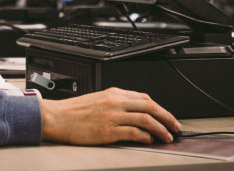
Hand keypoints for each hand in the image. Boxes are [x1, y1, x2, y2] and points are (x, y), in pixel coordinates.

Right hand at [39, 87, 180, 144]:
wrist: (57, 117)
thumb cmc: (73, 112)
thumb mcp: (98, 100)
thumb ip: (116, 104)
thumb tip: (135, 113)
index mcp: (113, 93)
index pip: (144, 97)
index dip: (160, 108)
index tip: (167, 116)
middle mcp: (115, 102)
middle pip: (150, 107)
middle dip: (167, 117)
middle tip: (176, 127)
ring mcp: (113, 116)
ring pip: (146, 120)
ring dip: (160, 129)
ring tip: (167, 137)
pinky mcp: (108, 131)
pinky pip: (134, 133)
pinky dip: (145, 137)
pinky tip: (149, 140)